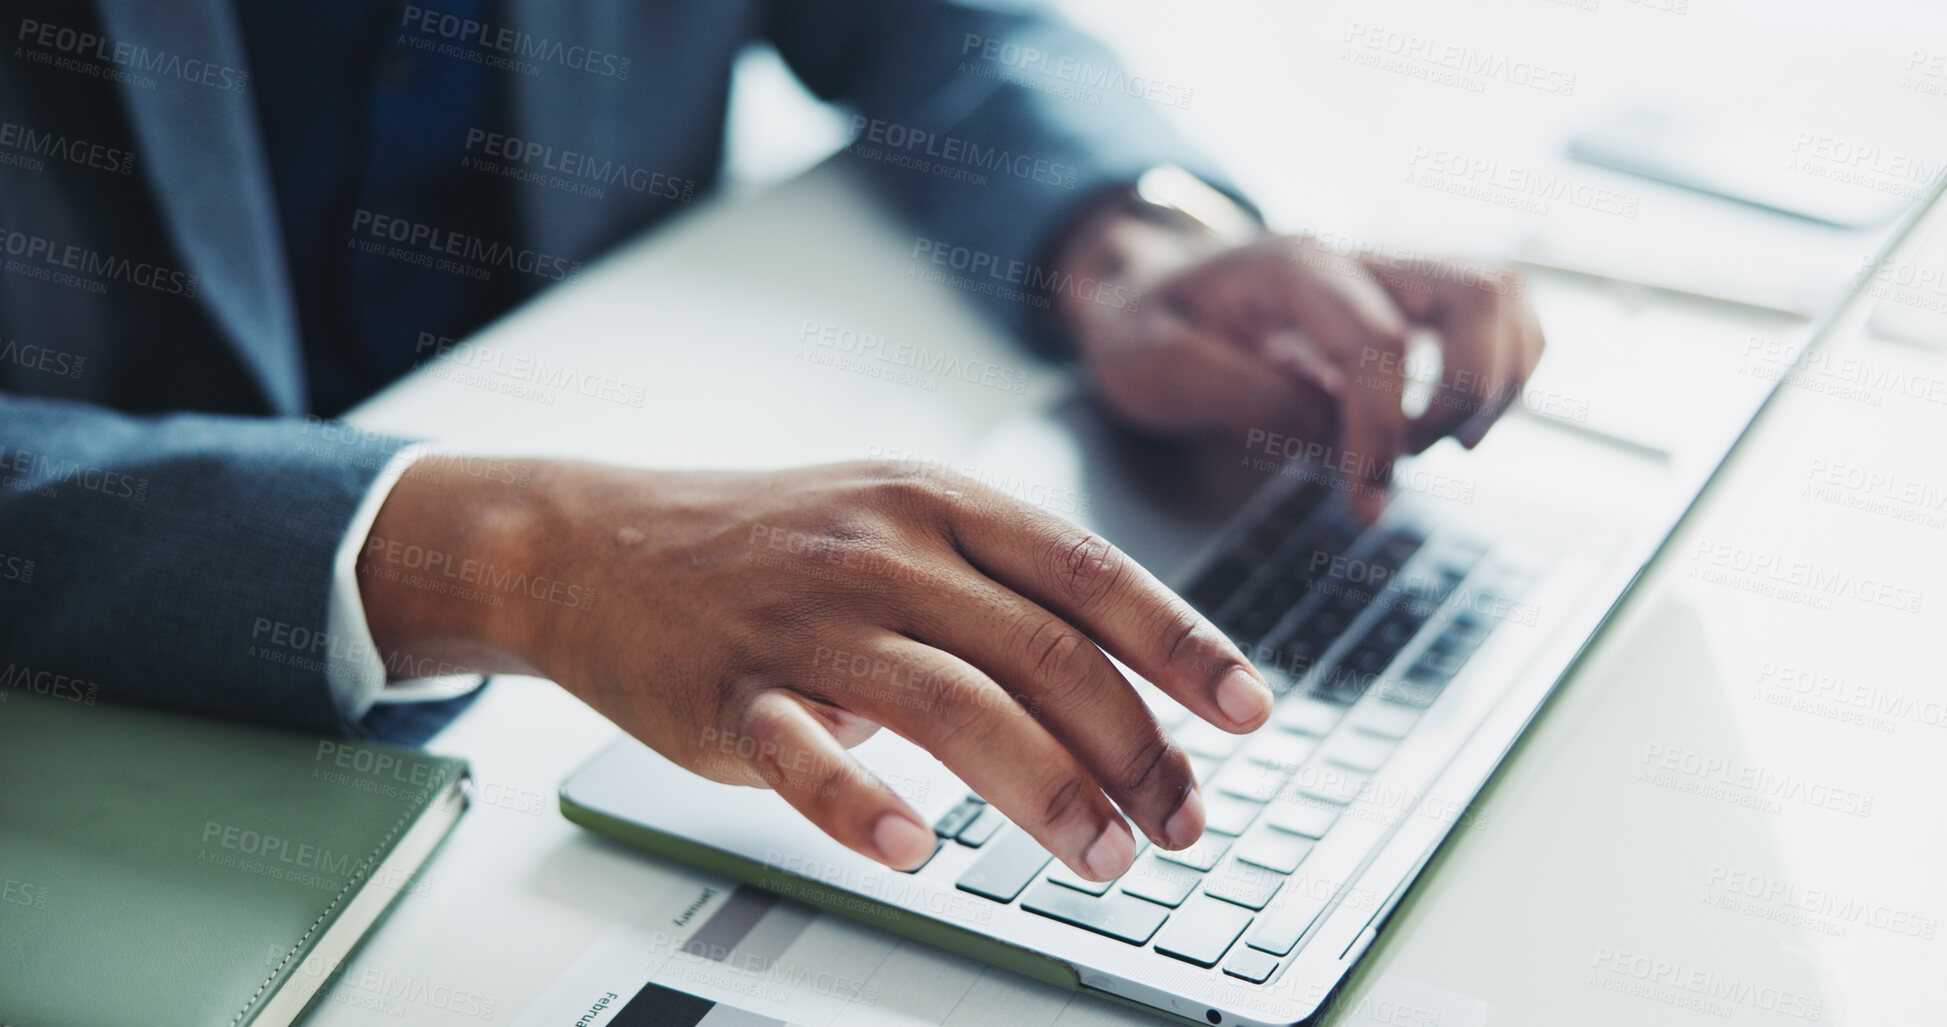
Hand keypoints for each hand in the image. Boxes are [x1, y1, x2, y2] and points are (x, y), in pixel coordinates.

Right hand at [358, 458, 1274, 879]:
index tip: (1249, 713)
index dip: (1184, 646)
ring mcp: (806, 618)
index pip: (1091, 574)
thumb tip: (1134, 686)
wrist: (596, 545)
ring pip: (951, 704)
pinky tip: (915, 854)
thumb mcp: (896, 521)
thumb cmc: (774, 545)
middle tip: (1181, 823)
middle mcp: (884, 550)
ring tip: (1105, 859)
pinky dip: (862, 806)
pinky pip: (803, 755)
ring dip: (1045, 791)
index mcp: (940, 503)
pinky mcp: (730, 690)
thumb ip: (1001, 589)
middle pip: (1043, 653)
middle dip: (1134, 747)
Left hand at [1053, 203, 1543, 519]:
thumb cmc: (1145, 328)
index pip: (1380, 342)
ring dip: (1497, 381)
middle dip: (1467, 395)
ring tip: (1439, 443)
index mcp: (1292, 268)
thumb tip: (1334, 433)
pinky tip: (1450, 423)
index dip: (1384, 430)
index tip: (1366, 499)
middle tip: (1414, 459)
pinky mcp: (1405, 300)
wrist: (1142, 289)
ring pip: (1500, 293)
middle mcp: (1355, 257)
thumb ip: (1245, 396)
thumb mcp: (1156, 365)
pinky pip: (1497, 313)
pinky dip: (1501, 371)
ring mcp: (1388, 272)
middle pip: (1478, 292)